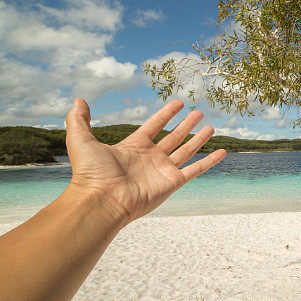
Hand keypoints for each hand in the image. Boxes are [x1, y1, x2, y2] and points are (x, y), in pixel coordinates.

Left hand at [65, 98, 225, 224]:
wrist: (101, 201)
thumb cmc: (90, 173)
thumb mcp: (80, 140)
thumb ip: (79, 119)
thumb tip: (78, 100)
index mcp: (133, 147)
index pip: (154, 125)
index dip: (166, 114)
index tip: (178, 103)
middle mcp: (150, 158)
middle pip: (173, 137)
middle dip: (185, 125)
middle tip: (198, 112)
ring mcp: (162, 170)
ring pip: (186, 150)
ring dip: (198, 138)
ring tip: (210, 126)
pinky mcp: (172, 182)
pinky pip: (195, 170)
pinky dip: (209, 161)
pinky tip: (221, 152)